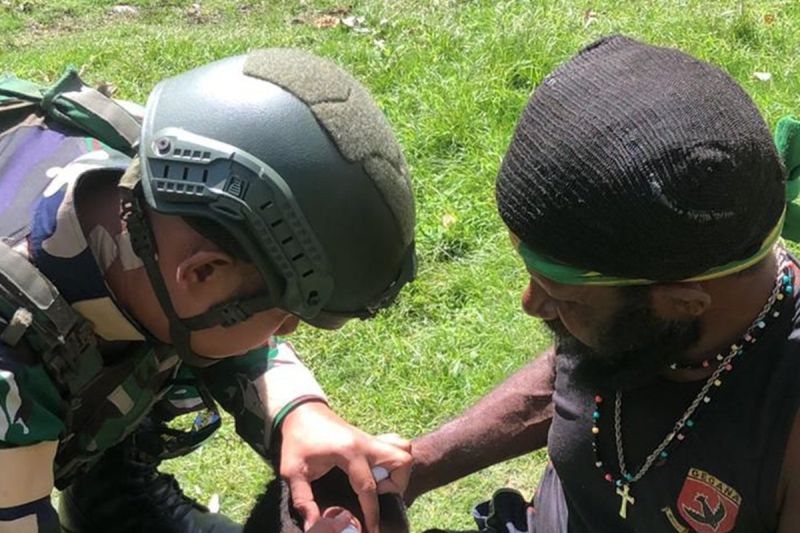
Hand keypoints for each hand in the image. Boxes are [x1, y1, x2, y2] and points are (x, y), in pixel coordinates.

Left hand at [279, 401, 412, 532]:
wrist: (300, 412)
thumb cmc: (297, 441)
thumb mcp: (293, 471)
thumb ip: (304, 500)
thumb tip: (313, 527)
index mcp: (349, 452)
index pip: (369, 488)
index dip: (372, 514)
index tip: (373, 530)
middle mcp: (366, 443)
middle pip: (402, 461)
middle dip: (396, 485)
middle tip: (377, 495)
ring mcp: (370, 438)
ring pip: (404, 449)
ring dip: (398, 470)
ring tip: (379, 482)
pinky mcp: (369, 438)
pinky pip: (395, 444)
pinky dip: (393, 459)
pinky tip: (377, 470)